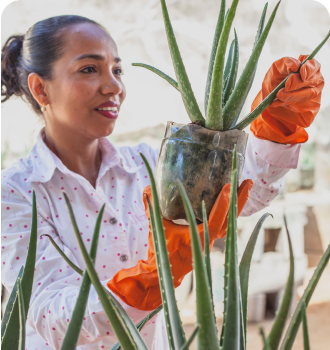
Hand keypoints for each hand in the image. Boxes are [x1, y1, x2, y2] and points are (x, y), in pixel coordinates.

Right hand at [107, 179, 252, 310]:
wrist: (164, 274)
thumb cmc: (162, 252)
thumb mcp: (156, 227)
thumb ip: (151, 207)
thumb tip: (147, 188)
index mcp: (199, 238)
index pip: (216, 219)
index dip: (224, 203)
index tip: (230, 185)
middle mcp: (210, 239)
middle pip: (231, 219)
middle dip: (241, 199)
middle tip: (248, 181)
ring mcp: (212, 240)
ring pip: (231, 221)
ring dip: (238, 204)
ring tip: (245, 186)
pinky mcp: (210, 239)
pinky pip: (225, 223)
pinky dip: (230, 211)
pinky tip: (232, 200)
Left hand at [250, 56, 323, 143]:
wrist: (270, 99)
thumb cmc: (274, 80)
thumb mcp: (276, 69)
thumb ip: (285, 63)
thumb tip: (295, 65)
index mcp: (307, 67)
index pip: (314, 65)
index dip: (309, 68)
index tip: (301, 72)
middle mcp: (314, 79)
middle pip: (312, 80)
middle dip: (297, 83)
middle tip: (285, 86)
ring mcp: (313, 93)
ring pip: (310, 93)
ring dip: (292, 95)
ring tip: (279, 95)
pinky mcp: (311, 107)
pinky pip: (306, 107)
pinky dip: (292, 105)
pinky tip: (280, 103)